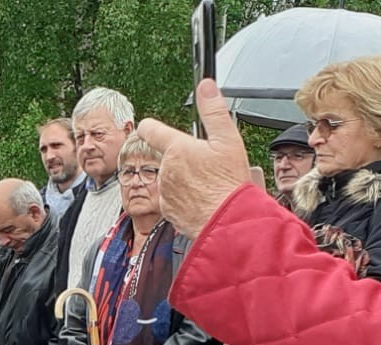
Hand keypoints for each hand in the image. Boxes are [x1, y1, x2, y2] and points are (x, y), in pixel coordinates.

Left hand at [134, 79, 253, 237]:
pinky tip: (201, 200)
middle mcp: (166, 169)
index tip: (152, 127)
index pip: (151, 129)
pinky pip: (173, 199)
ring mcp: (164, 191)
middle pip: (169, 157)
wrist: (228, 221)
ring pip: (171, 178)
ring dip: (184, 179)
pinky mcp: (167, 209)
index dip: (151, 126)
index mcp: (177, 149)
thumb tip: (206, 86)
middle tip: (206, 166)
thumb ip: (214, 110)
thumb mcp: (228, 140)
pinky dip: (184, 198)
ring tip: (206, 185)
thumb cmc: (229, 184)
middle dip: (183, 158)